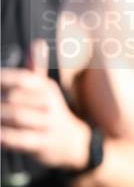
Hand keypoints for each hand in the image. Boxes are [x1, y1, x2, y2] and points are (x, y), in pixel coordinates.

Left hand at [0, 40, 91, 169]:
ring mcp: (47, 124)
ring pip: (16, 116)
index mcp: (46, 88)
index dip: (3, 78)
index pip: (22, 78)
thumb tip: (38, 43)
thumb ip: (35, 69)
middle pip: (15, 97)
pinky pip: (20, 138)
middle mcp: (49, 104)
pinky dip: (5, 136)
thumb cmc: (50, 111)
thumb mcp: (45, 89)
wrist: (73, 143)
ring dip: (0, 116)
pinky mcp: (44, 144)